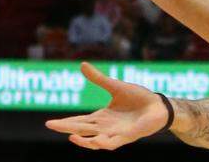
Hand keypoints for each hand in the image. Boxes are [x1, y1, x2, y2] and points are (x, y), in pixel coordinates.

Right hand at [45, 62, 168, 149]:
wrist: (158, 106)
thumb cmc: (138, 98)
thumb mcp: (115, 86)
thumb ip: (98, 79)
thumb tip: (82, 64)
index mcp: (100, 117)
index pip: (78, 121)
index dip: (64, 123)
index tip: (49, 123)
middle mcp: (105, 128)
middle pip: (82, 130)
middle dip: (66, 129)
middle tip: (51, 125)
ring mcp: (115, 134)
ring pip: (94, 141)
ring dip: (84, 141)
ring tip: (71, 136)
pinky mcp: (127, 137)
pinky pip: (113, 143)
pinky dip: (104, 143)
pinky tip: (97, 139)